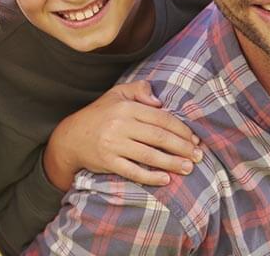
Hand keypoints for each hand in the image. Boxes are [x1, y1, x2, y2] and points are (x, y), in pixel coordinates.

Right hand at [43, 81, 201, 189]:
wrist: (71, 137)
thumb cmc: (99, 115)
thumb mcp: (116, 94)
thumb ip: (138, 90)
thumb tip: (160, 101)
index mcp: (126, 107)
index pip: (161, 118)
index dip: (181, 129)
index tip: (194, 138)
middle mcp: (120, 124)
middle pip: (159, 137)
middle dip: (182, 147)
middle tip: (198, 155)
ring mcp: (113, 144)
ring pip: (149, 155)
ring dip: (172, 163)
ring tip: (188, 168)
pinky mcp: (108, 162)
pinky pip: (133, 171)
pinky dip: (151, 176)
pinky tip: (165, 179)